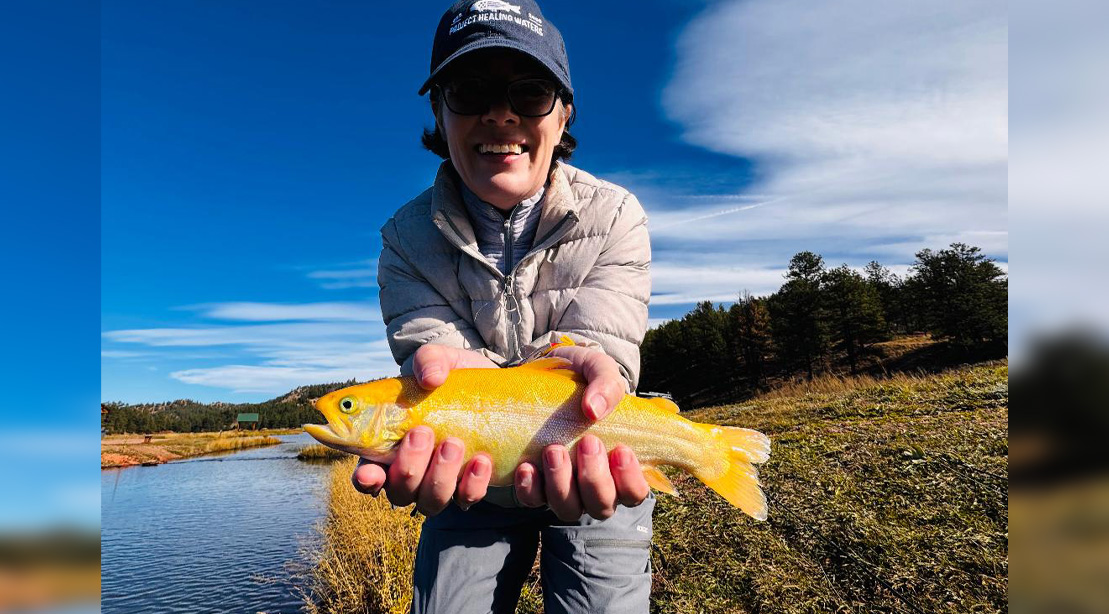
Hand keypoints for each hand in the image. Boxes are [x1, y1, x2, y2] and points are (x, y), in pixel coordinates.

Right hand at [351, 345, 496, 514]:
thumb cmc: (454, 380)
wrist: (495, 391)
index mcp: (388, 446)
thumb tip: (431, 378)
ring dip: (439, 477)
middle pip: (399, 492)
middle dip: (408, 467)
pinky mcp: (470, 486)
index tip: (370, 473)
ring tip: (454, 443)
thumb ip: (429, 361)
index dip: (366, 479)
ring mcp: (440, 484)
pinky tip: (482, 461)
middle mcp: (411, 474)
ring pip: (431, 502)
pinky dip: (473, 485)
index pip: (368, 473)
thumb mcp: (441, 361)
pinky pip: (468, 498)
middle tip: (422, 433)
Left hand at [516, 346, 649, 518]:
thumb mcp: (597, 368)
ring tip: (553, 449)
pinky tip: (526, 466)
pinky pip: (532, 501)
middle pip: (601, 507)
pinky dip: (530, 488)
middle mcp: (593, 484)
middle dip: (595, 479)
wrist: (539, 373)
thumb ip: (606, 383)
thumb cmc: (579, 377)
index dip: (631, 481)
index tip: (622, 450)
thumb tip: (594, 410)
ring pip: (568, 508)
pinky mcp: (534, 484)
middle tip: (587, 442)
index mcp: (618, 464)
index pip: (634, 492)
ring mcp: (563, 487)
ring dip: (561, 483)